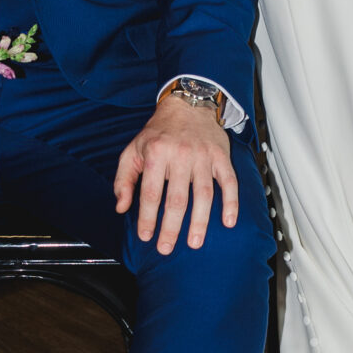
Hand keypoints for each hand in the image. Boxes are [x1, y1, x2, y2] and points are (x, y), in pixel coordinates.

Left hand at [114, 91, 239, 254]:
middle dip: (171, 227)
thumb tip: (121, 207)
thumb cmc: (158, 131)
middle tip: (166, 248)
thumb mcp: (133, 149)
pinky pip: (229, 182)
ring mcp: (203, 156)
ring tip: (195, 242)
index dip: (147, 217)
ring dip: (200, 221)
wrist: (188, 104)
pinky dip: (231, 202)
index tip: (146, 236)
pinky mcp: (221, 157)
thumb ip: (124, 179)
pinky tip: (229, 221)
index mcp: (156, 153)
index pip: (151, 192)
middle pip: (176, 198)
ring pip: (203, 194)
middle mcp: (180, 155)